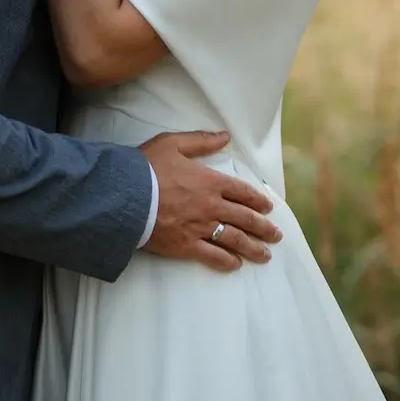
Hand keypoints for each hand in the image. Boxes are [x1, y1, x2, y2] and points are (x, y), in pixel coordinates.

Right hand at [139, 130, 282, 271]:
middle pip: (244, 217)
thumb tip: (225, 136)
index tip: (268, 208)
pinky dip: (227, 261)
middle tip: (276, 235)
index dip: (258, 200)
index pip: (242, 191)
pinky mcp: (185, 245)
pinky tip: (236, 264)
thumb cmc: (146, 167)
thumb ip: (201, 141)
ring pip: (234, 239)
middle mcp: (211, 205)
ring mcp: (200, 227)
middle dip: (263, 227)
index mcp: (210, 181)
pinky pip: (212, 256)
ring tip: (265, 255)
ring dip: (253, 247)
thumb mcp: (173, 143)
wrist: (124, 196)